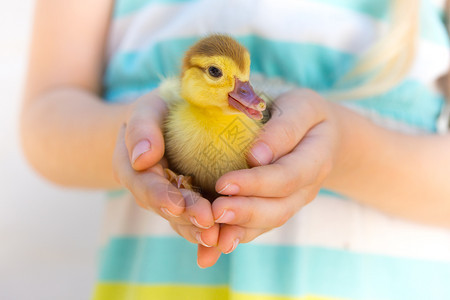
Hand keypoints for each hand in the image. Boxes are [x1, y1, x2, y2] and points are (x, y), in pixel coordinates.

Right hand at [112, 90, 221, 267]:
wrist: (167, 123)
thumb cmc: (158, 112)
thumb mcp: (146, 110)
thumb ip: (141, 128)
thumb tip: (143, 158)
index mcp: (133, 169)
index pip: (144, 185)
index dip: (160, 196)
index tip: (176, 204)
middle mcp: (150, 190)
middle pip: (166, 207)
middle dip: (186, 217)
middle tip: (207, 222)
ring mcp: (170, 200)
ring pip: (182, 220)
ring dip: (198, 230)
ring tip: (218, 237)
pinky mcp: (190, 203)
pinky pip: (196, 221)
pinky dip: (208, 232)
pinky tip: (225, 240)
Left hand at [211, 89, 340, 253]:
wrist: (320, 134)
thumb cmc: (304, 113)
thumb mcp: (300, 107)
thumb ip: (283, 128)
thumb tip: (256, 156)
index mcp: (316, 158)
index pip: (288, 176)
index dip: (257, 183)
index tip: (223, 183)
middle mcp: (308, 187)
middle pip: (279, 207)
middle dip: (245, 212)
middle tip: (214, 212)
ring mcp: (294, 201)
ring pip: (270, 223)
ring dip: (240, 230)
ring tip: (211, 235)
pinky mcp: (279, 207)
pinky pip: (260, 227)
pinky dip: (237, 236)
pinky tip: (212, 249)